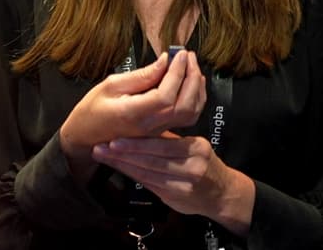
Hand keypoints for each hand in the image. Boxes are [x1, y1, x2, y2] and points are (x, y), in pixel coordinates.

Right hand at [60, 50, 205, 178]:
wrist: (86, 137)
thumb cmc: (93, 109)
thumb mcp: (110, 85)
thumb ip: (141, 76)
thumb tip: (165, 61)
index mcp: (133, 114)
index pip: (166, 97)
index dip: (177, 74)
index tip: (180, 54)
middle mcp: (149, 126)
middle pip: (185, 106)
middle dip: (192, 78)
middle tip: (189, 56)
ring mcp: (157, 131)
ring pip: (190, 114)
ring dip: (197, 88)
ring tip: (192, 66)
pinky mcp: (161, 131)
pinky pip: (186, 117)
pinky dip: (195, 99)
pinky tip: (190, 83)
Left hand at [92, 132, 254, 234]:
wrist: (221, 193)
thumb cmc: (202, 164)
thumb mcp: (192, 147)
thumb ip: (169, 140)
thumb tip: (141, 126)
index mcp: (195, 147)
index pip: (160, 143)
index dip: (136, 141)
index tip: (114, 136)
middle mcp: (192, 165)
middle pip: (151, 158)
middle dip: (124, 152)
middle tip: (101, 146)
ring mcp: (185, 184)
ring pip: (148, 172)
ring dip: (123, 164)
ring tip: (104, 156)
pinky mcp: (177, 196)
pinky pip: (151, 184)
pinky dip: (134, 175)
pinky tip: (120, 169)